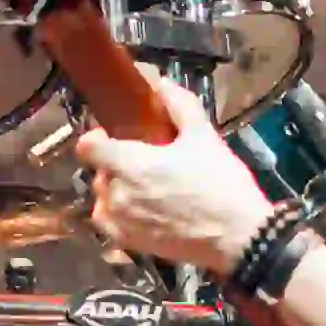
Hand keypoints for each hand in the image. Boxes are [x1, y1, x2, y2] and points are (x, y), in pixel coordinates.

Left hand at [73, 77, 275, 274]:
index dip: (97, 138)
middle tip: (147, 162)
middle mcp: (115, 193)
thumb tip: (161, 83)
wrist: (239, 236)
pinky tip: (143, 209)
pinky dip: (118, 213)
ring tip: (150, 188)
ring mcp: (119, 220)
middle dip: (117, 163)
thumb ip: (179, 106)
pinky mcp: (127, 242)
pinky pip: (108, 222)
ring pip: (104, 196)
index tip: (114, 135)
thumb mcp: (204, 137)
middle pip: (99, 171)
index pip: (87, 146)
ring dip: (118, 188)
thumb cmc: (220, 183)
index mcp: (128, 164)